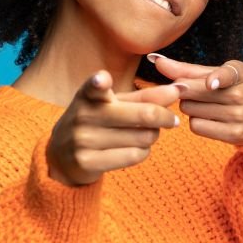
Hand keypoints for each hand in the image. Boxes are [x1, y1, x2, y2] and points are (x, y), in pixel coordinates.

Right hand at [46, 70, 180, 186]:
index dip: (99, 83)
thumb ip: (145, 96)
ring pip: (142, 137)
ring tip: (147, 134)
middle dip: (164, 117)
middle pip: (142, 115)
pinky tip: (137, 148)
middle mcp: (83, 115)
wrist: (62, 155)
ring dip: (153, 136)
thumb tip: (179, 89)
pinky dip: (144, 151)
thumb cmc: (97, 122)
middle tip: (172, 120)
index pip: (93, 87)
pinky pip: (134, 156)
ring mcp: (83, 140)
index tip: (102, 80)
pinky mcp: (87, 162)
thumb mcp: (114, 104)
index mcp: (88, 95)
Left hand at [149, 54, 242, 145]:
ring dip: (190, 106)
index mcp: (239, 73)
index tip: (210, 83)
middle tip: (191, 90)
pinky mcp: (234, 135)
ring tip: (206, 104)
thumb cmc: (239, 87)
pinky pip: (197, 127)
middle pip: (193, 92)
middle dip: (185, 90)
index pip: (227, 74)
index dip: (216, 78)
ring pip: (191, 110)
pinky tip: (208, 117)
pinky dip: (196, 121)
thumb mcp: (222, 72)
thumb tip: (155, 60)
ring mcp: (238, 116)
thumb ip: (188, 68)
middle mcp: (241, 95)